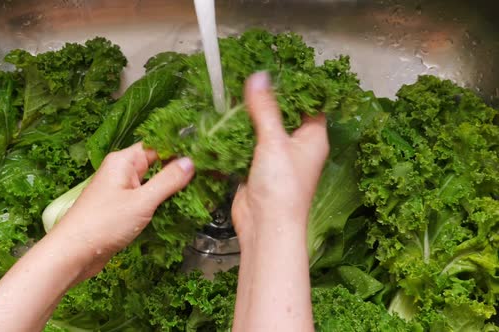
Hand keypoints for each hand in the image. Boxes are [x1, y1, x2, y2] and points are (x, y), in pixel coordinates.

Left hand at [50, 142, 194, 279]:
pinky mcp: (121, 209)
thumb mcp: (142, 201)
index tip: (204, 154)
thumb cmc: (104, 223)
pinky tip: (178, 209)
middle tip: (207, 175)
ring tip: (199, 191)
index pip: (157, 145)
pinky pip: (145, 199)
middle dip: (178, 170)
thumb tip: (190, 162)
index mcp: (124, 161)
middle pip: (155, 164)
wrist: (73, 253)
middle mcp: (121, 172)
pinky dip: (159, 203)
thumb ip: (168, 181)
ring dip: (170, 189)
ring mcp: (120, 191)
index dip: (179, 149)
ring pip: (151, 184)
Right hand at [230, 72, 328, 331]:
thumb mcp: (274, 141)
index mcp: (312, 138)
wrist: (264, 226)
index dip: (297, 88)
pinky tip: (222, 122)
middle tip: (247, 79)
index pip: (310, 105)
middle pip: (283, 116)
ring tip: (231, 94)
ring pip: (263, 131)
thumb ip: (265, 108)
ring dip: (248, 118)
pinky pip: (247, 147)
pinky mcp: (256, 170)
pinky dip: (236, 137)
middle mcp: (297, 147)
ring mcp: (276, 159)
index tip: (278, 70)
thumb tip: (259, 77)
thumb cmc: (281, 186)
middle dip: (267, 100)